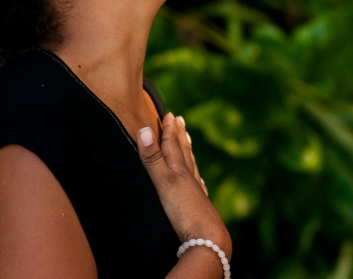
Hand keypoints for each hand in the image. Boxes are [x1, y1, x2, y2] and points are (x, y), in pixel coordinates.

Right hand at [137, 112, 230, 254]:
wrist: (207, 237)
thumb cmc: (184, 209)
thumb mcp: (163, 182)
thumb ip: (153, 159)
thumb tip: (145, 129)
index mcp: (179, 171)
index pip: (173, 145)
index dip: (170, 130)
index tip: (170, 114)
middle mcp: (189, 178)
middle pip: (184, 152)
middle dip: (180, 136)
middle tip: (180, 121)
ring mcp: (195, 192)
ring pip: (191, 167)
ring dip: (187, 153)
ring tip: (188, 141)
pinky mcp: (198, 207)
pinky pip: (197, 186)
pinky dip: (195, 177)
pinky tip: (199, 181)